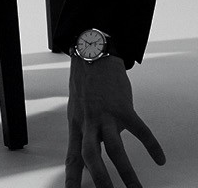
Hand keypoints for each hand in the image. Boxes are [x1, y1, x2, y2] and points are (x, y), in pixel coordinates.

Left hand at [66, 55, 164, 187]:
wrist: (92, 56)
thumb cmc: (85, 86)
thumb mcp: (78, 111)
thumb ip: (87, 134)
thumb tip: (96, 154)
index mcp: (76, 126)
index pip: (72, 157)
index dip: (71, 177)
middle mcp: (88, 123)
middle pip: (90, 156)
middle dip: (100, 179)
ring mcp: (105, 115)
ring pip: (115, 149)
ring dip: (126, 172)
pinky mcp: (123, 107)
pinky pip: (139, 130)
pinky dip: (150, 145)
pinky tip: (159, 158)